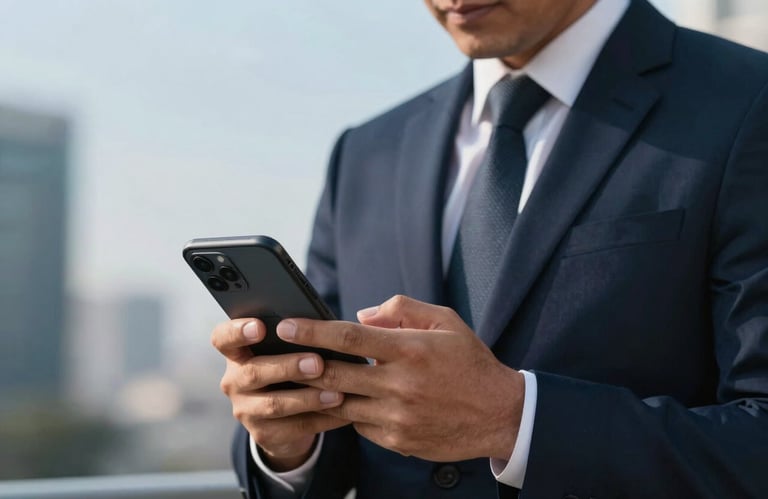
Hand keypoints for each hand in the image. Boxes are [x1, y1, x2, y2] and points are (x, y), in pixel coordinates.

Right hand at [211, 318, 347, 469]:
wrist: (285, 416)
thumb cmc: (290, 367)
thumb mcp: (285, 351)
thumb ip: (294, 339)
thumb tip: (323, 326)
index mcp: (236, 353)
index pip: (223, 338)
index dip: (237, 332)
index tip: (260, 326)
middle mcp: (234, 381)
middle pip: (253, 372)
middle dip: (288, 367)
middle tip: (318, 363)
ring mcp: (245, 410)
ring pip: (274, 405)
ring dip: (308, 398)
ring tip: (337, 393)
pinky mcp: (263, 434)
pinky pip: (294, 427)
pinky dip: (322, 419)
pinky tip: (343, 411)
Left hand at [276, 295, 524, 461]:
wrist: (500, 414)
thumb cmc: (470, 362)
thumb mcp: (446, 322)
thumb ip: (402, 310)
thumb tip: (361, 316)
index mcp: (410, 350)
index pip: (349, 338)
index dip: (312, 331)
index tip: (286, 325)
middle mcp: (400, 385)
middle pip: (334, 376)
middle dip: (301, 365)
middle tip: (277, 356)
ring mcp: (397, 417)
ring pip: (341, 405)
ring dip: (319, 392)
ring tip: (302, 379)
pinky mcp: (398, 440)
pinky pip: (359, 425)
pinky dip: (349, 411)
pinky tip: (346, 400)